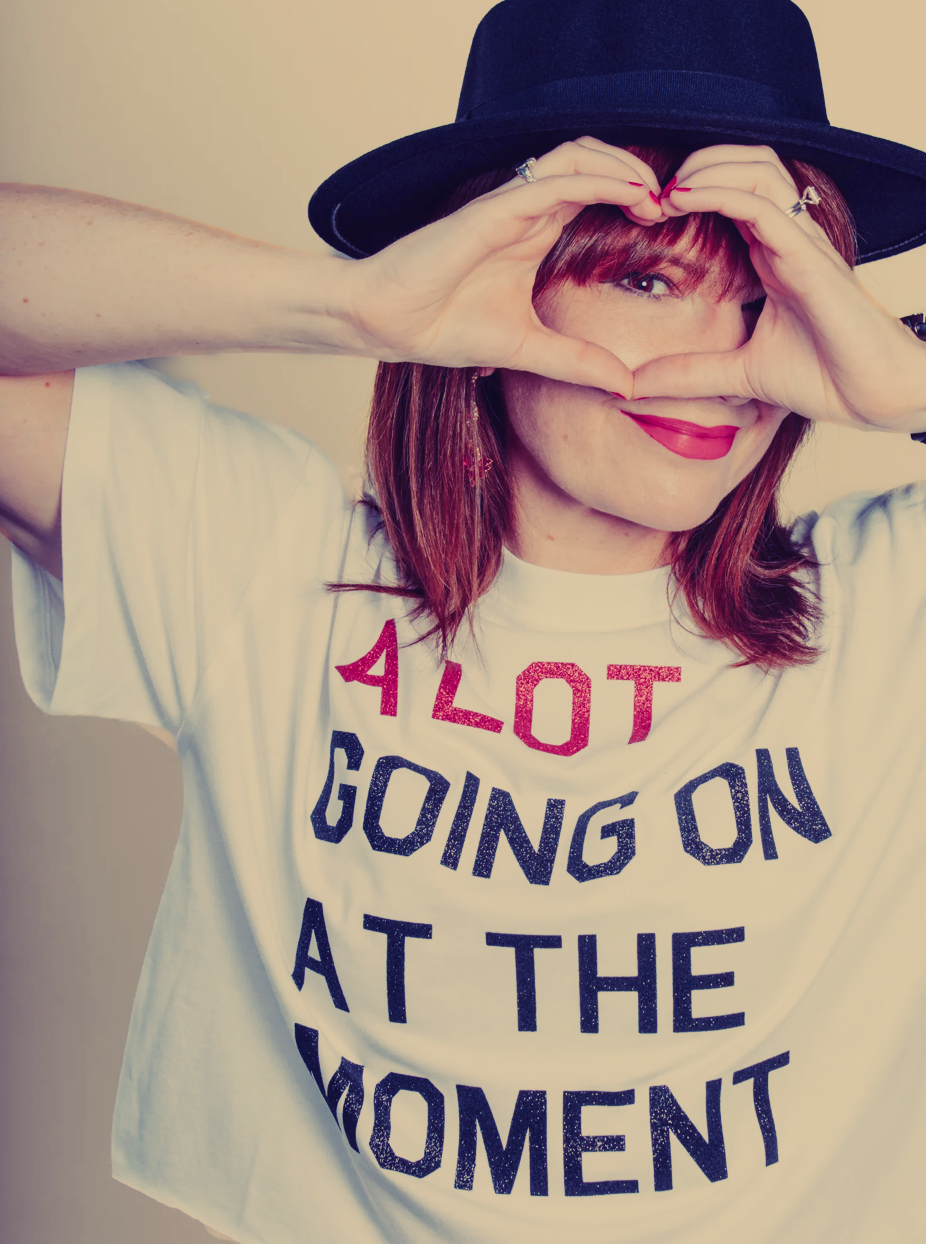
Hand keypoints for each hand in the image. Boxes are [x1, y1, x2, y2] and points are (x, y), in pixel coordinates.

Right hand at [344, 138, 664, 394]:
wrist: (389, 324)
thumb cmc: (443, 326)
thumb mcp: (529, 349)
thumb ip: (577, 362)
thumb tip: (625, 387)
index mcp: (535, 231)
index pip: (594, 190)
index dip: (636, 195)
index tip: (670, 224)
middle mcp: (526, 209)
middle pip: (593, 160)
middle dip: (639, 172)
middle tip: (675, 204)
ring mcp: (509, 205)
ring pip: (578, 156)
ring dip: (625, 167)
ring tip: (657, 196)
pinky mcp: (493, 211)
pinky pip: (553, 181)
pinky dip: (598, 180)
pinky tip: (632, 196)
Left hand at [631, 144, 925, 431]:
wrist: (875, 396)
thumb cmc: (825, 378)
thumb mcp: (738, 375)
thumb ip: (688, 374)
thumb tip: (633, 386)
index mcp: (773, 255)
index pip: (731, 194)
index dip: (686, 192)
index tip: (643, 212)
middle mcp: (789, 238)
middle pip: (745, 164)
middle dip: (693, 165)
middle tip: (646, 194)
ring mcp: (802, 241)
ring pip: (756, 169)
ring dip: (705, 168)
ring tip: (663, 191)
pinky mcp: (810, 256)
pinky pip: (763, 205)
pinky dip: (720, 192)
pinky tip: (682, 197)